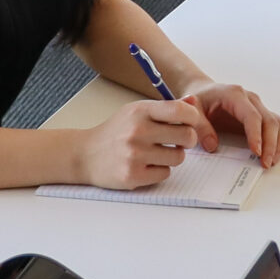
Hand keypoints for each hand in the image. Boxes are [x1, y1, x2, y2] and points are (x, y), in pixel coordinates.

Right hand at [75, 98, 218, 190]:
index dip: (193, 118)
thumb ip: (165, 109)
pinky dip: (160, 170)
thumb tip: (192, 103)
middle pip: (186, 136)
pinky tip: (146, 164)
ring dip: (172, 156)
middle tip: (178, 140)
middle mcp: (137, 132)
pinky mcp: (133, 175)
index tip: (191, 123)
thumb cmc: (115, 132)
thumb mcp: (136, 112)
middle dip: (187, 139)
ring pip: (178, 157)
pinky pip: (165, 173)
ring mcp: (135, 155)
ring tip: (157, 153)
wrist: (85, 155)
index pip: (180, 111)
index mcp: (139, 112)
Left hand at [181, 80, 279, 166]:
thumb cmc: (200, 101)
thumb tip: (213, 146)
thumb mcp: (193, 112)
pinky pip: (278, 126)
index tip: (256, 152)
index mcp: (234, 95)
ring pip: (278, 123)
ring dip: (278, 143)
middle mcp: (251, 99)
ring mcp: (259, 106)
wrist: (204, 92)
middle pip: (269, 121)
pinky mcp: (262, 115)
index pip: (252, 115)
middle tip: (265, 163)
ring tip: (271, 161)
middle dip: (270, 144)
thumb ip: (200, 128)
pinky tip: (274, 154)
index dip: (256, 135)